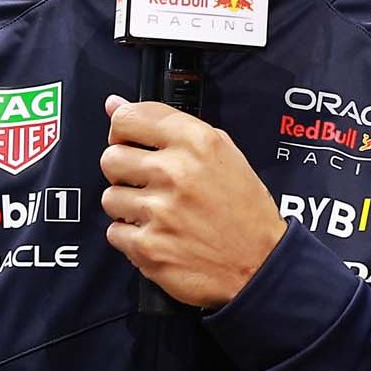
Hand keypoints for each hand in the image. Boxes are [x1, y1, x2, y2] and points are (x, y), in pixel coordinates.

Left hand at [98, 94, 287, 307]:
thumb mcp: (221, 153)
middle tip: (147, 183)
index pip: (128, 118)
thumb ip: (167, 125)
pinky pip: (114, 232)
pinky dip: (132, 237)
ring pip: (110, 197)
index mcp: (196, 141)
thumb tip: (113, 104)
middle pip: (111, 158)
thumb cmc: (243, 209)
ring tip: (158, 214)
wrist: (261, 266)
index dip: (123, 130)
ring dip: (128, 207)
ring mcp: (159, 211)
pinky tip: (159, 235)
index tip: (130, 141)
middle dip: (124, 171)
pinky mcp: (148, 247)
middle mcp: (175, 172)